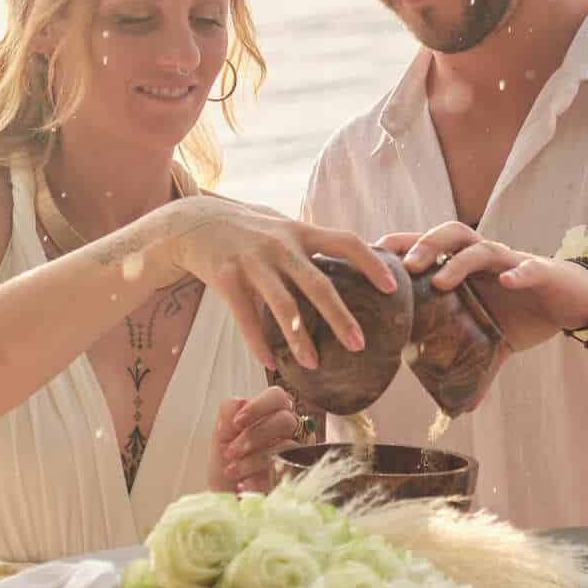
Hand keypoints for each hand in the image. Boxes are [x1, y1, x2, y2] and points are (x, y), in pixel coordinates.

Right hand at [162, 196, 400, 372]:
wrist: (196, 223)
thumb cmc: (252, 231)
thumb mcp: (286, 229)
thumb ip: (316, 244)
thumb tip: (362, 257)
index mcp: (301, 233)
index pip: (346, 243)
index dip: (371, 263)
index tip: (392, 288)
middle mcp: (280, 245)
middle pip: (317, 283)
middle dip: (340, 316)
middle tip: (359, 345)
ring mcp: (252, 261)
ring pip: (282, 304)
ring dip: (299, 336)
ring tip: (314, 364)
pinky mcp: (225, 276)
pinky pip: (244, 316)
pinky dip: (257, 341)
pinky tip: (269, 362)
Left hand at [208, 387, 306, 493]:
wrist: (228, 502)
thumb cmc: (228, 467)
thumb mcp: (220, 439)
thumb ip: (227, 414)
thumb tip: (240, 401)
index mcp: (272, 416)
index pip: (277, 397)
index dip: (258, 406)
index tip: (237, 423)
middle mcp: (291, 432)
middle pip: (285, 420)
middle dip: (254, 436)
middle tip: (231, 452)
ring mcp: (298, 455)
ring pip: (286, 446)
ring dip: (253, 460)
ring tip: (232, 472)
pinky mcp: (298, 479)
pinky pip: (286, 474)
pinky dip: (260, 480)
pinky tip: (243, 486)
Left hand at [384, 222, 587, 352]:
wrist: (574, 301)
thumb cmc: (528, 313)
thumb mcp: (498, 345)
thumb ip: (478, 369)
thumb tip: (461, 409)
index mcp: (470, 270)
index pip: (433, 248)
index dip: (405, 245)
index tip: (375, 253)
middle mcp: (486, 259)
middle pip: (452, 236)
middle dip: (426, 245)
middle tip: (405, 266)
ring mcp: (513, 263)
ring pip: (482, 247)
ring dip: (459, 261)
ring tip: (440, 281)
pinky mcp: (541, 272)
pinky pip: (528, 269)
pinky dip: (518, 274)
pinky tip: (507, 283)